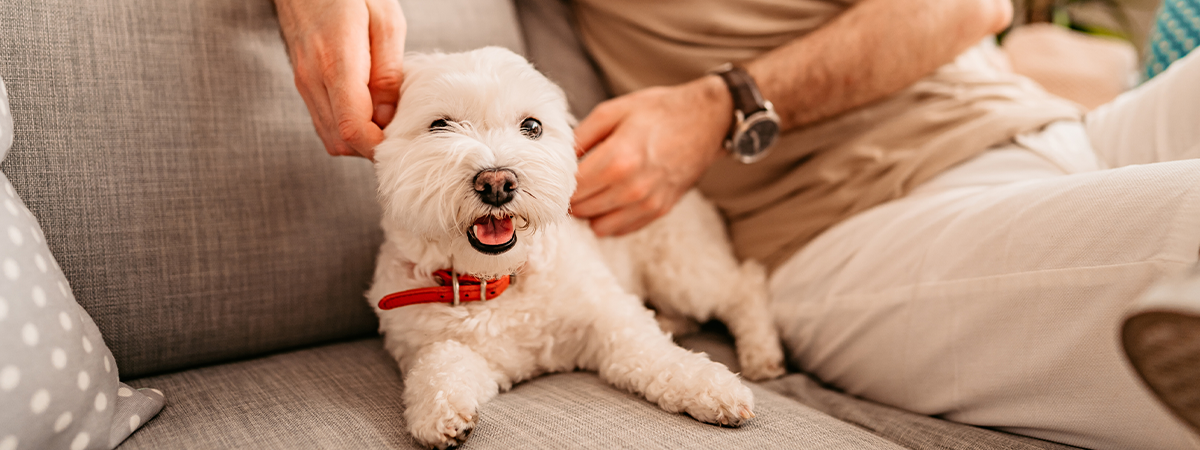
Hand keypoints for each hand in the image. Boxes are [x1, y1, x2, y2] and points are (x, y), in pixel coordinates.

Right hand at [275, 0, 405, 159]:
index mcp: (336, 63)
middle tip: (399, 130)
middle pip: (340, 141)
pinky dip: (346, 127)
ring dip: (359, 139)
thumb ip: (387, 72)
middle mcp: (313, 79)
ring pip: (330, 137)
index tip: (401, 139)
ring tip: (385, 119)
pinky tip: (367, 110)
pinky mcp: (303, 82)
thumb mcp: (385, 21)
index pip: (352, 128)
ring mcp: (304, 83)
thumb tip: (388, 115)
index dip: (378, 146)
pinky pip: (324, 121)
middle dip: (371, 147)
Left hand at [571, 75, 731, 235]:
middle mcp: (632, 188)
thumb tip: (559, 157)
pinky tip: (613, 197)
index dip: (560, 181)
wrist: (707, 121)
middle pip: (581, 209)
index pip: (572, 187)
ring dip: (590, 210)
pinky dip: (611, 218)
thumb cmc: (660, 111)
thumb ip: (581, 135)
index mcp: (618, 159)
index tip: (560, 172)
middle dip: (573, 195)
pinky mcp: (659, 211)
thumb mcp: (613, 110)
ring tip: (596, 188)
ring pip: (598, 226)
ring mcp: (647, 203)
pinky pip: (620, 229)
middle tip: (577, 178)